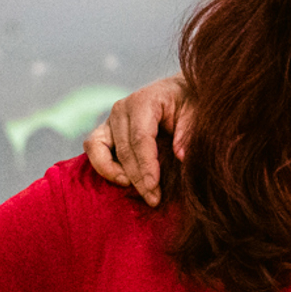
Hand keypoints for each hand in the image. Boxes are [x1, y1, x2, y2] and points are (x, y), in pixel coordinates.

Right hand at [82, 74, 190, 205]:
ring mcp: (111, 119)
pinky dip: (103, 166)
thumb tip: (181, 155)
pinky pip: (93, 148)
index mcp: (145, 100)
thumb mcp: (197, 111)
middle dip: (138, 178)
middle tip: (153, 199)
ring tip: (135, 190)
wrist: (179, 92)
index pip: (141, 138)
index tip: (154, 188)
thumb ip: (189, 131)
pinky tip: (123, 180)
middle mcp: (122, 108)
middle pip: (124, 149)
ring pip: (100, 149)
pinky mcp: (106, 130)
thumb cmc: (189, 102)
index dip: (146, 165)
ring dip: (114, 173)